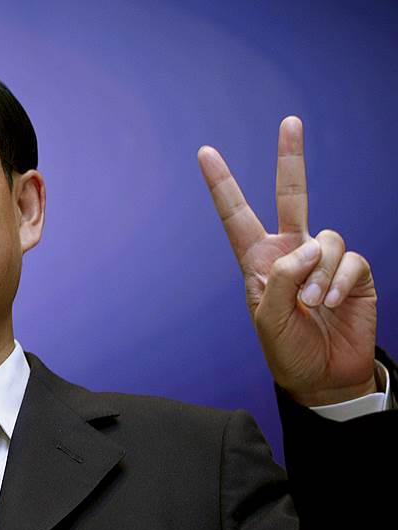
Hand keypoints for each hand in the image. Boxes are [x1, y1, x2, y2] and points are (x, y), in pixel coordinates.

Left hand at [198, 116, 377, 406]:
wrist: (324, 377)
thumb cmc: (287, 349)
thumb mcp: (267, 318)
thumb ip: (282, 278)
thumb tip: (310, 246)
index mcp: (259, 259)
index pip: (237, 215)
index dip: (222, 184)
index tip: (205, 152)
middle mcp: (291, 251)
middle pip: (292, 195)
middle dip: (291, 158)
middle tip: (290, 121)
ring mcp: (324, 259)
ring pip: (326, 238)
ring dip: (320, 272)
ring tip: (313, 302)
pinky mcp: (353, 272)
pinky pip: (349, 260)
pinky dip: (338, 281)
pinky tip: (330, 303)